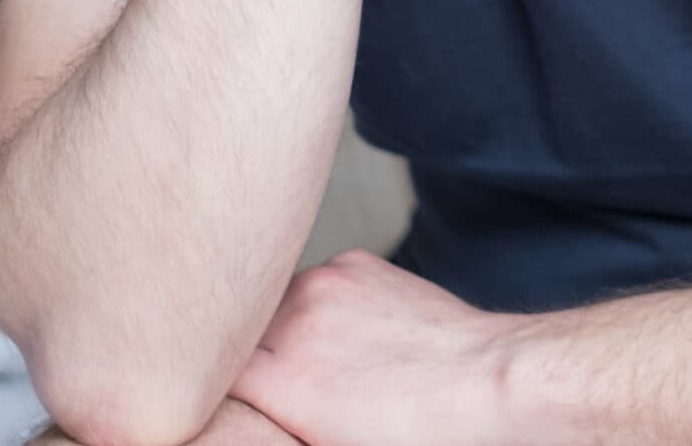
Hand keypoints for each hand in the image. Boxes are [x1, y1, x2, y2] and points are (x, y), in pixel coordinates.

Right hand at [229, 250, 525, 445]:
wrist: (487, 381)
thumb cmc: (416, 433)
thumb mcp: (327, 443)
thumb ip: (275, 419)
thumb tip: (254, 402)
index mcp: (280, 376)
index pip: (204, 372)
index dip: (208, 386)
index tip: (218, 396)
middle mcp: (295, 319)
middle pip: (235, 333)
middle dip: (244, 355)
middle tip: (279, 380)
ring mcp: (326, 283)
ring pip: (273, 302)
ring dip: (282, 326)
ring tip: (321, 359)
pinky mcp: (357, 263)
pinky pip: (315, 281)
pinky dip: (322, 303)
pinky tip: (350, 331)